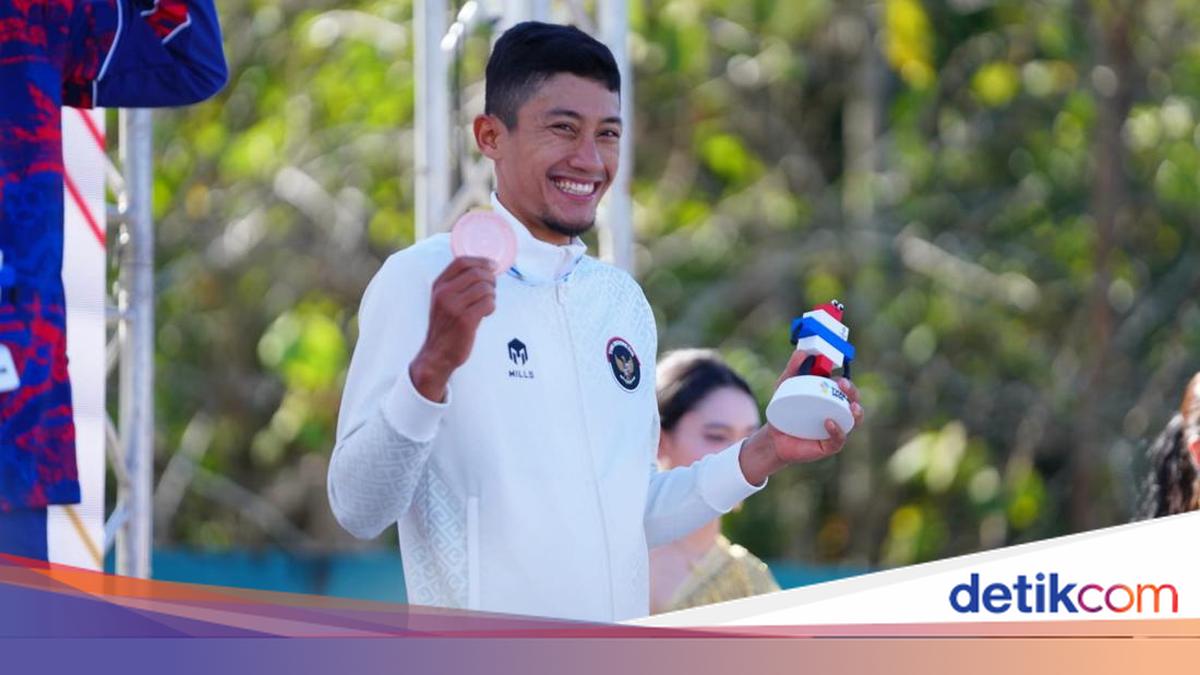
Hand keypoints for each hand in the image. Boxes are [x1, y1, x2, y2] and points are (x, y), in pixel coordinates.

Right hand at [409, 256, 496, 401]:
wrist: (437, 354)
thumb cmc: (445, 326)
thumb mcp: (443, 300)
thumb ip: (457, 284)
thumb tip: (484, 268)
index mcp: (439, 285)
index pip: (462, 261)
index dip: (481, 261)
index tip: (492, 266)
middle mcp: (444, 293)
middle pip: (477, 273)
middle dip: (490, 279)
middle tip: (492, 289)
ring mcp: (454, 306)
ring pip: (485, 288)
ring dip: (492, 295)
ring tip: (486, 304)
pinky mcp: (465, 320)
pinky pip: (488, 303)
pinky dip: (491, 307)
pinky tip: (485, 313)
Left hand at [738, 350, 864, 485]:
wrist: (772, 436)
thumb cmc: (783, 410)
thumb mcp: (784, 386)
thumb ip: (793, 368)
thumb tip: (801, 352)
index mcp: (830, 398)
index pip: (846, 388)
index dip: (847, 382)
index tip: (839, 377)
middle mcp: (837, 413)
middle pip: (854, 401)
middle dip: (853, 393)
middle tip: (843, 385)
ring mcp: (835, 429)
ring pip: (854, 421)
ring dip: (857, 413)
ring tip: (851, 407)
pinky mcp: (828, 445)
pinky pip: (839, 439)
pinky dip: (838, 431)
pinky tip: (829, 422)